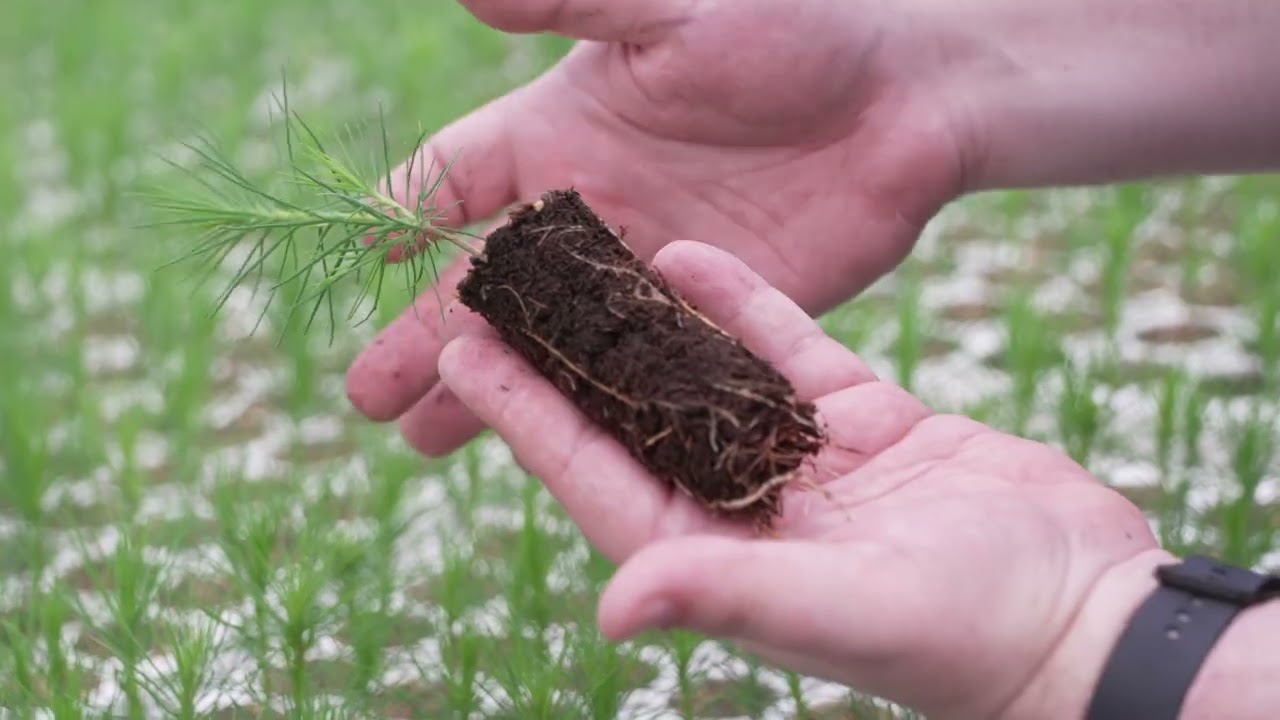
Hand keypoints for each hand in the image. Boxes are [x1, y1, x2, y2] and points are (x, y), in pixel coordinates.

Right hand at [344, 0, 968, 455]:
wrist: (910, 95)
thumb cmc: (794, 26)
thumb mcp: (673, 10)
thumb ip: (573, 0)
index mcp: (563, 133)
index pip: (458, 176)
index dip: (404, 210)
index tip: (355, 249)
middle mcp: (592, 212)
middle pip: (486, 286)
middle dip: (424, 336)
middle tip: (364, 396)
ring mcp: (646, 276)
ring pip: (549, 344)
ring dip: (491, 391)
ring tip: (421, 441)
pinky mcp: (706, 322)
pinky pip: (631, 373)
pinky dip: (587, 410)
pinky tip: (548, 446)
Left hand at [432, 240, 1165, 718]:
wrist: (1083, 613)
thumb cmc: (962, 636)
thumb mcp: (839, 612)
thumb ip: (726, 592)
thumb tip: (613, 608)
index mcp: (714, 558)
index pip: (593, 476)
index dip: (523, 417)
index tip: (461, 357)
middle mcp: (743, 510)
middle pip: (632, 419)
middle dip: (563, 359)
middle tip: (496, 293)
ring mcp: (801, 464)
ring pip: (705, 377)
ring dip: (644, 324)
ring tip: (580, 261)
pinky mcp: (864, 425)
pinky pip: (788, 351)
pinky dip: (745, 306)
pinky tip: (692, 259)